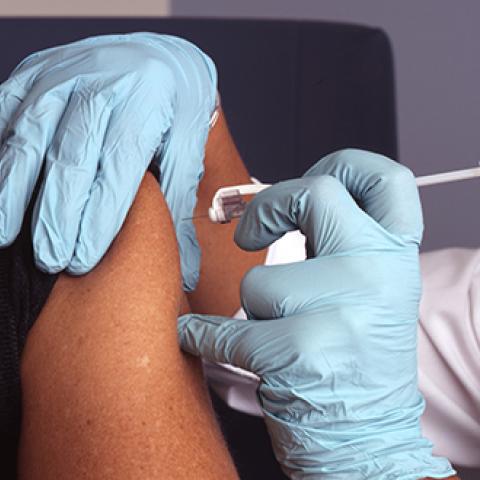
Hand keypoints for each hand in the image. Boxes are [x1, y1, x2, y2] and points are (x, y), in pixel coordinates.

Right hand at [0, 33, 216, 289]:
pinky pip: (6, 112)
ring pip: (30, 138)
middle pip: (71, 158)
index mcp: (144, 104)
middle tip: (50, 260)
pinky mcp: (34, 73)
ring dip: (15, 190)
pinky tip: (1, 190)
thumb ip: (182, 203)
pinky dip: (0, 154)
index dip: (99, 216)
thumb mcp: (189, 148)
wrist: (156, 56)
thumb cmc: (175, 108)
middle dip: (57, 214)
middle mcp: (99, 86)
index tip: (84, 258)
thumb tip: (186, 266)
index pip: (117, 167)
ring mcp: (61, 76)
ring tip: (7, 234)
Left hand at [178, 149, 454, 477]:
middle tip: (248, 233)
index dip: (345, 164)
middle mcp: (378, 272)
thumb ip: (335, 244)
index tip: (310, 175)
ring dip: (254, 309)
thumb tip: (275, 203)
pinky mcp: (303, 352)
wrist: (367, 439)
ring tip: (278, 334)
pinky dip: (204, 335)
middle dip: (266, 208)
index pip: (386, 179)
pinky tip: (199, 338)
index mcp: (395, 255)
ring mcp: (344, 311)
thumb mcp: (365, 290)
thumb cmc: (354, 358)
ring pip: (258, 280)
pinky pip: (228, 329)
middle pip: (312, 195)